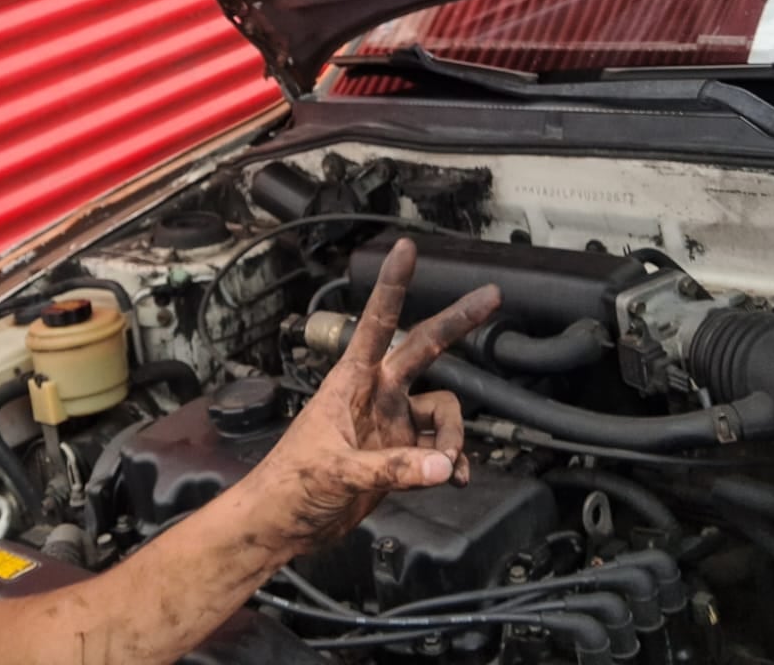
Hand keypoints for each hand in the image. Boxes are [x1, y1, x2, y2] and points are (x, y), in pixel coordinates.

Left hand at [244, 237, 501, 554]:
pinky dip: (450, 463)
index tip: (405, 248)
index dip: (392, 285)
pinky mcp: (398, 457)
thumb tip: (442, 465)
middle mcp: (375, 395)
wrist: (282, 525)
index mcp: (350, 382)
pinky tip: (452, 478)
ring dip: (452, 437)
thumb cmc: (289, 486)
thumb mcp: (337, 473)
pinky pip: (439, 450)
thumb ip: (392, 469)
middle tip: (491, 297)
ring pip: (442, 412)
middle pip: (423, 349)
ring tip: (444, 466)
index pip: (375, 322)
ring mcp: (389, 425)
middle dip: (456, 323)